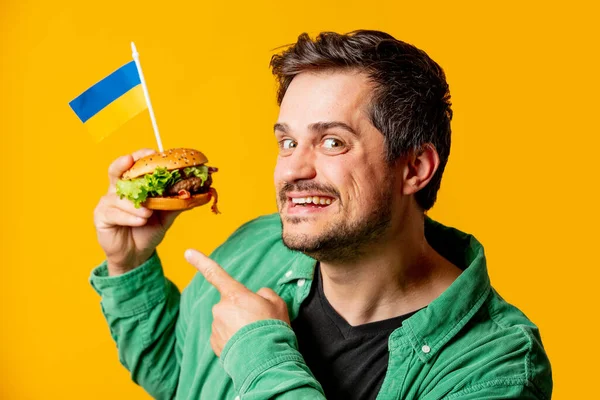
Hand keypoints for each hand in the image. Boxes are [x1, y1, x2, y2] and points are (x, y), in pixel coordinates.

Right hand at [94, 149, 182, 275]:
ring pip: (119, 196)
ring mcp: (107, 203)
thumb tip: (194, 192)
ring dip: (135, 204)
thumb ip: (175, 203)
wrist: (136, 255)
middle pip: (116, 170)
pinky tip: (141, 220)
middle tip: (133, 161)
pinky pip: (114, 213)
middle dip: (125, 164)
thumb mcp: (165, 216)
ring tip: (149, 212)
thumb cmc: (148, 230)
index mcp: (133, 186)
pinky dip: (129, 216)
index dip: (141, 156)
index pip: (134, 165)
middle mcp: (117, 190)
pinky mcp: (101, 217)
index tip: (153, 152)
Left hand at [184, 249, 290, 356]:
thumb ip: (264, 294)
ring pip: (225, 321)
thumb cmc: (272, 328)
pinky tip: (245, 346)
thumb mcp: (277, 303)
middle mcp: (221, 308)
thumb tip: (257, 297)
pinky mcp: (214, 344)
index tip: (187, 252)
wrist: (265, 360)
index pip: (215, 274)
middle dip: (240, 311)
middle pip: (229, 304)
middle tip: (257, 322)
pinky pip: (222, 336)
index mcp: (235, 294)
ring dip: (237, 326)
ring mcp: (215, 327)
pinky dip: (232, 340)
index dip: (201, 261)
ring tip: (254, 337)